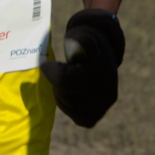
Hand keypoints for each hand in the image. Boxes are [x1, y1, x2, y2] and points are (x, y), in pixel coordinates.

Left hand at [41, 9, 124, 127]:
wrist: (101, 53)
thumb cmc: (84, 41)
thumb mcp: (82, 36)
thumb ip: (80, 41)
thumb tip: (77, 46)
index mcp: (102, 70)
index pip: (66, 79)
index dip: (51, 72)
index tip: (46, 64)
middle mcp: (108, 90)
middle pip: (67, 94)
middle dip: (57, 83)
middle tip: (56, 73)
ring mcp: (105, 105)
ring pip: (71, 107)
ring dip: (61, 94)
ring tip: (63, 82)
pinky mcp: (97, 115)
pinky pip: (77, 117)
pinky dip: (67, 106)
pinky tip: (67, 93)